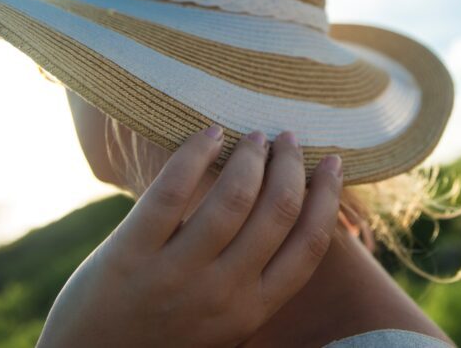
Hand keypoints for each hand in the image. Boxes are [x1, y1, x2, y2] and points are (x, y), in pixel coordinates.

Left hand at [36, 126, 343, 347]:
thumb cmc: (162, 339)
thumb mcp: (222, 325)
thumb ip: (253, 283)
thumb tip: (288, 215)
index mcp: (252, 312)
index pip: (310, 244)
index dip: (327, 196)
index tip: (332, 163)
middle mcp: (221, 295)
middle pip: (277, 211)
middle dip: (291, 166)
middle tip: (289, 139)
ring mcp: (174, 276)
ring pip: (231, 198)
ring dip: (250, 156)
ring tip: (254, 137)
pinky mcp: (128, 255)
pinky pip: (170, 192)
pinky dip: (195, 154)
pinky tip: (209, 133)